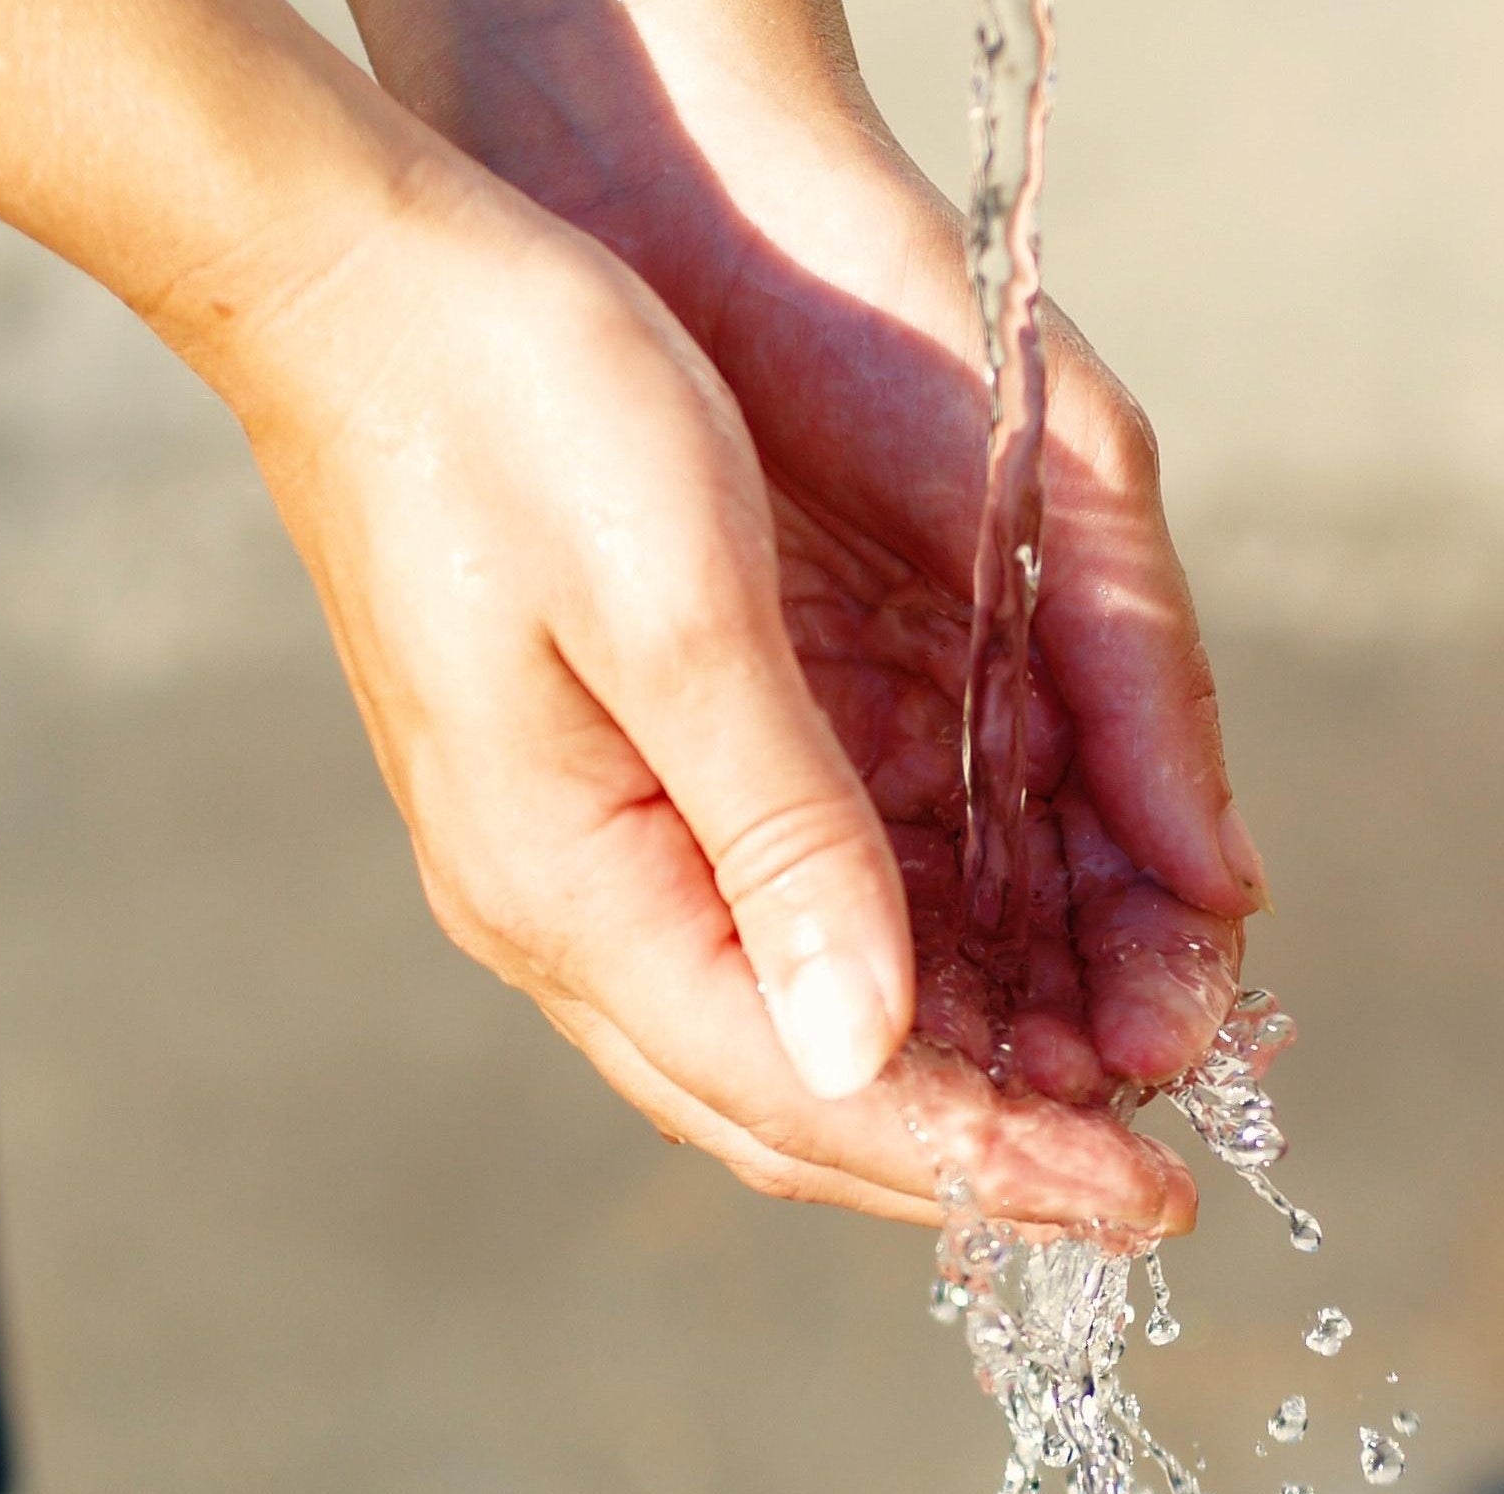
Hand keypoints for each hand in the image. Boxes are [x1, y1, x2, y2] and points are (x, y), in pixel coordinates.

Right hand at [346, 0, 1268, 1221]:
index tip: (1146, 1204)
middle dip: (976, 1159)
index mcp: (572, 887)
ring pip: (777, 1044)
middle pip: (792, 1106)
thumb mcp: (681, 614)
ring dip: (942, 1086)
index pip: (807, 1093)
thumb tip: (869, 1050)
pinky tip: (991, 984)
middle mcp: (561, 910)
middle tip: (1142, 1188)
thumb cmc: (516, 406)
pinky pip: (760, 950)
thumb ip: (783, 838)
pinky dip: (889, 989)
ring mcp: (568, 863)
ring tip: (1099, 1099)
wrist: (357, 279)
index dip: (987, 1162)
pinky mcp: (602, 800)